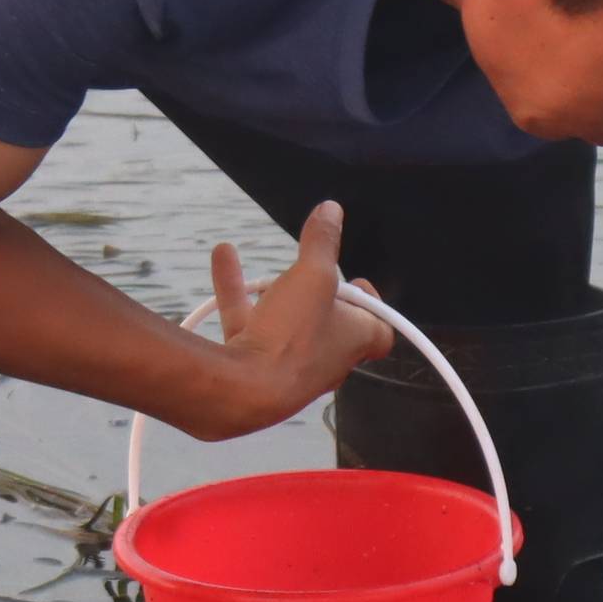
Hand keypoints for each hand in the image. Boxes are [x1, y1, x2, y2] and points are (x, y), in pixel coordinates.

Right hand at [187, 203, 396, 440]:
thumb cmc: (293, 337)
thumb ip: (322, 242)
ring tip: (262, 267)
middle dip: (319, 297)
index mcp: (354, 340)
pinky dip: (235, 290)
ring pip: (283, 323)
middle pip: (331, 326)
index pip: (380, 332)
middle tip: (311, 273)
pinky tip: (222, 257)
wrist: (243, 391)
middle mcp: (324, 358)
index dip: (374, 307)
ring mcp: (286, 365)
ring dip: (272, 290)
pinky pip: (245, 323)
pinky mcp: (251, 365)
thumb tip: (332, 210)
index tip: (357, 283)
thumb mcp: (312, 275)